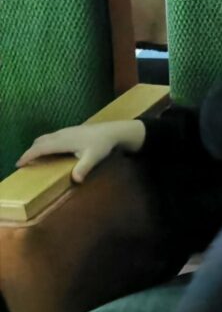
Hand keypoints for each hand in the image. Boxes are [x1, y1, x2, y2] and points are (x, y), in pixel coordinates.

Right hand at [16, 120, 144, 182]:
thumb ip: (84, 168)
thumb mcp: (93, 157)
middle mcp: (60, 135)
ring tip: (33, 157)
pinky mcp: (69, 131)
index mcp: (62, 141)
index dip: (28, 155)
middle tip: (23, 163)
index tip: (19, 163)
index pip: (40, 148)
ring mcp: (65, 131)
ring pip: (45, 138)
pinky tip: (48, 149)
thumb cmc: (102, 145)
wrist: (112, 131)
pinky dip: (44, 143)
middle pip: (39, 142)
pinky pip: (51, 137)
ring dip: (36, 146)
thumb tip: (76, 180)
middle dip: (30, 151)